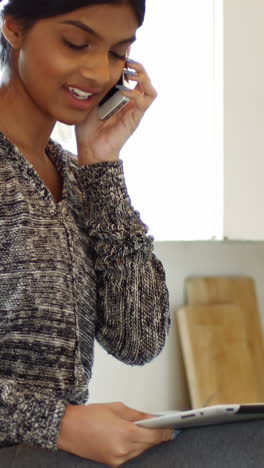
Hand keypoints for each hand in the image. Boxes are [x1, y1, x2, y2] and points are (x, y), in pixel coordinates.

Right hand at [57, 402, 173, 466]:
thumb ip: (138, 415)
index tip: (173, 428)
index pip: (154, 436)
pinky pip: (130, 456)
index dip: (166, 432)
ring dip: (145, 442)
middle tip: (164, 427)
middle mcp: (123, 450)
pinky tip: (134, 438)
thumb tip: (154, 419)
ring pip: (140, 452)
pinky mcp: (111, 464)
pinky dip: (134, 447)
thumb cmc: (88, 415)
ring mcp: (117, 460)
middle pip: (149, 445)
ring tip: (148, 431)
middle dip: (157, 436)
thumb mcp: (116, 408)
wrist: (66, 429)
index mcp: (125, 434)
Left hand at [75, 60, 156, 165]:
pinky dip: (135, 93)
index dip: (131, 64)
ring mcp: (134, 111)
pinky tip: (125, 91)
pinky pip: (143, 102)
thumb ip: (97, 87)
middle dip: (139, 67)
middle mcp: (130, 103)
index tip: (120, 56)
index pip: (133, 76)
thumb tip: (96, 69)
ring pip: (150, 90)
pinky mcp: (135, 119)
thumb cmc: (88, 127)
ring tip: (132, 72)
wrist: (91, 148)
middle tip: (128, 61)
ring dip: (143, 78)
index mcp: (120, 97)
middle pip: (145, 80)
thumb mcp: (89, 101)